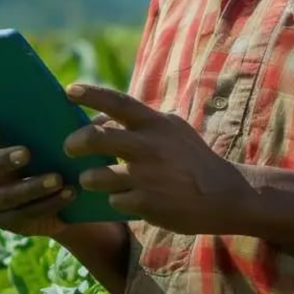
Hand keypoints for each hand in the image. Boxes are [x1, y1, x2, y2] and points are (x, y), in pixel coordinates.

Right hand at [0, 124, 76, 236]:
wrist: (59, 192)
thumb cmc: (45, 151)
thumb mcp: (38, 138)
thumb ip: (35, 124)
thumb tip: (53, 104)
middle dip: (2, 160)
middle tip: (27, 153)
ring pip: (5, 196)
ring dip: (32, 187)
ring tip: (57, 179)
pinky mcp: (8, 222)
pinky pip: (26, 214)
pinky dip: (50, 203)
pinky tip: (69, 193)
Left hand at [62, 83, 254, 235]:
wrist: (226, 195)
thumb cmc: (191, 158)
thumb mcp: (171, 130)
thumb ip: (140, 123)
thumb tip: (100, 119)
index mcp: (155, 124)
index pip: (117, 102)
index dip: (91, 94)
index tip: (69, 90)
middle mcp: (149, 147)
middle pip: (96, 139)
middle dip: (75, 143)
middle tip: (68, 147)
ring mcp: (147, 177)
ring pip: (96, 176)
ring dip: (88, 178)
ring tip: (90, 178)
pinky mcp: (147, 204)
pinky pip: (114, 200)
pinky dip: (114, 199)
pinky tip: (124, 198)